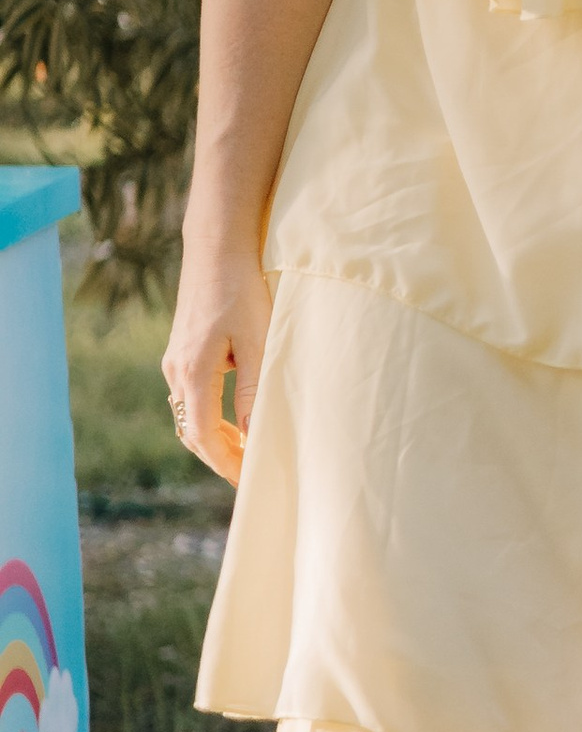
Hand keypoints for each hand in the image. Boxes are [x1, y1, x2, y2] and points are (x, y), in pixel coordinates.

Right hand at [162, 236, 272, 485]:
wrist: (217, 248)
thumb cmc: (243, 290)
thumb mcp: (258, 342)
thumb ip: (254, 390)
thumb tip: (255, 436)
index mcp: (193, 372)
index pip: (205, 437)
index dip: (226, 464)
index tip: (248, 482)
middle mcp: (176, 371)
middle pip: (192, 432)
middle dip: (220, 458)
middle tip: (251, 476)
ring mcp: (174, 361)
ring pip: (190, 416)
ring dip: (215, 439)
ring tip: (247, 454)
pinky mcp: (181, 352)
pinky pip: (191, 398)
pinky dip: (210, 418)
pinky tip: (234, 421)